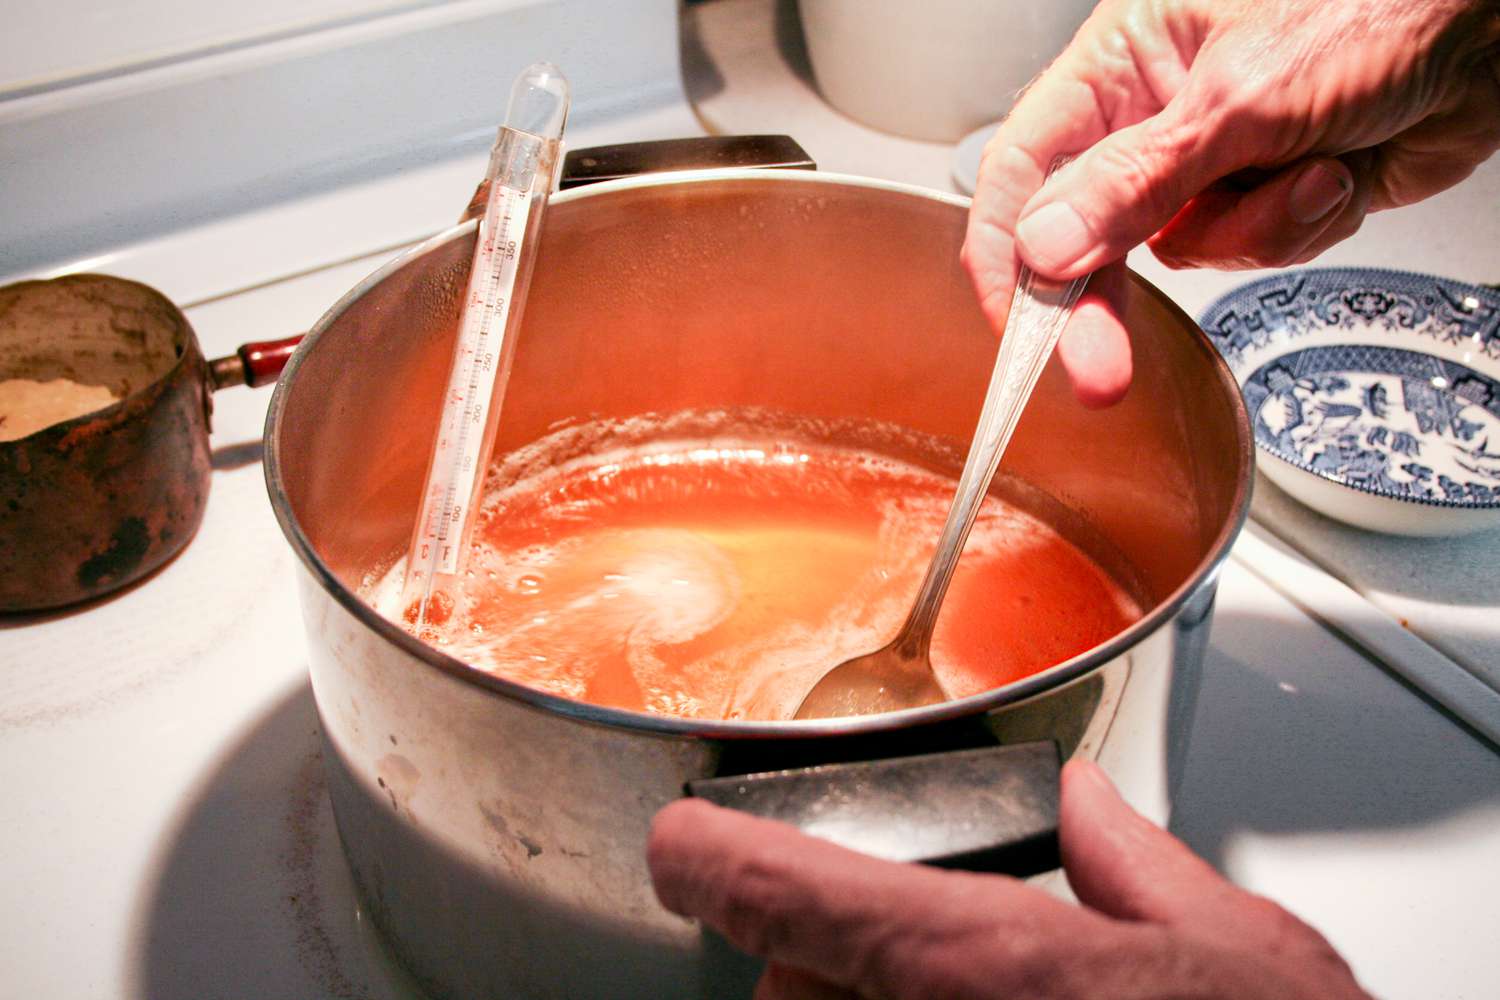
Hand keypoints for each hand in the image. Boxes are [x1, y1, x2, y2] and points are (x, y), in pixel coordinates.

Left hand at [648, 759, 1371, 998]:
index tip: (682, 845)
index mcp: (1001, 969)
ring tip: (927, 997)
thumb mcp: (1239, 949)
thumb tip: (1087, 806)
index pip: (813, 899)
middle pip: (793, 994)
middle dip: (815, 967)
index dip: (726, 866)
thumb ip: (1141, 867)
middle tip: (883, 959)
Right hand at [963, 0, 1499, 407]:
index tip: (1013, 322)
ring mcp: (1212, 162)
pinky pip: (1249, 251)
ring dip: (1249, 231)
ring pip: (1181, 252)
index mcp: (1123, 63)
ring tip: (1308, 168)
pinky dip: (1297, 226)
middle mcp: (1154, 116)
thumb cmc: (1377, 5)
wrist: (1492, 23)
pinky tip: (1334, 172)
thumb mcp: (1238, 101)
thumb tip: (1044, 246)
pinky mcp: (1267, 195)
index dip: (1004, 248)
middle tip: (1099, 373)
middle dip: (1105, 304)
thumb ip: (1133, 183)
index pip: (1023, 167)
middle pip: (1089, 233)